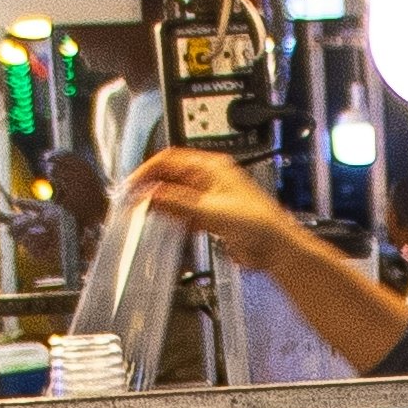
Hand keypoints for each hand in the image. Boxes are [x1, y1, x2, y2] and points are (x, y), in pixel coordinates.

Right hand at [120, 144, 314, 276]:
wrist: (276, 248)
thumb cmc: (258, 224)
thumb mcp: (211, 210)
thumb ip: (178, 203)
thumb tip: (150, 194)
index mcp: (211, 167)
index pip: (170, 159)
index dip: (147, 170)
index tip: (131, 185)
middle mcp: (208, 179)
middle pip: (170, 176)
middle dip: (150, 187)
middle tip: (131, 201)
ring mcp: (208, 197)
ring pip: (174, 195)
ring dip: (159, 204)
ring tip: (141, 214)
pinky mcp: (209, 216)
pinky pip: (183, 213)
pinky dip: (171, 218)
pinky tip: (162, 226)